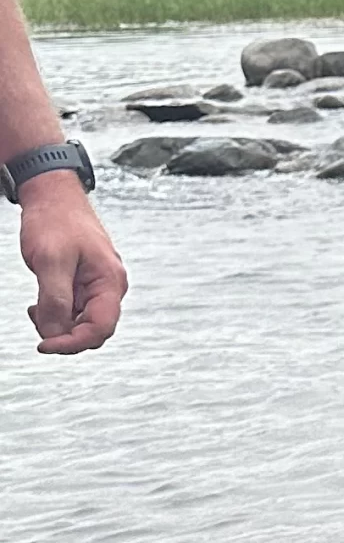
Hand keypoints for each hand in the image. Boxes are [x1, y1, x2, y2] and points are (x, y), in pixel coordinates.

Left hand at [19, 174, 126, 354]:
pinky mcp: (86, 283)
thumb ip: (55, 300)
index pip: (100, 328)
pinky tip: (39, 303)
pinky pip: (75, 309)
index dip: (72, 343)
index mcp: (110, 283)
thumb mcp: (51, 261)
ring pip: (82, 322)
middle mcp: (110, 288)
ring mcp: (98, 286)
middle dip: (64, 333)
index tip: (43, 346)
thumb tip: (53, 333)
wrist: (54, 195)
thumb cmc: (56, 221)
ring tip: (35, 307)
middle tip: (35, 318)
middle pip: (93, 330)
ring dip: (57, 322)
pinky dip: (56, 312)